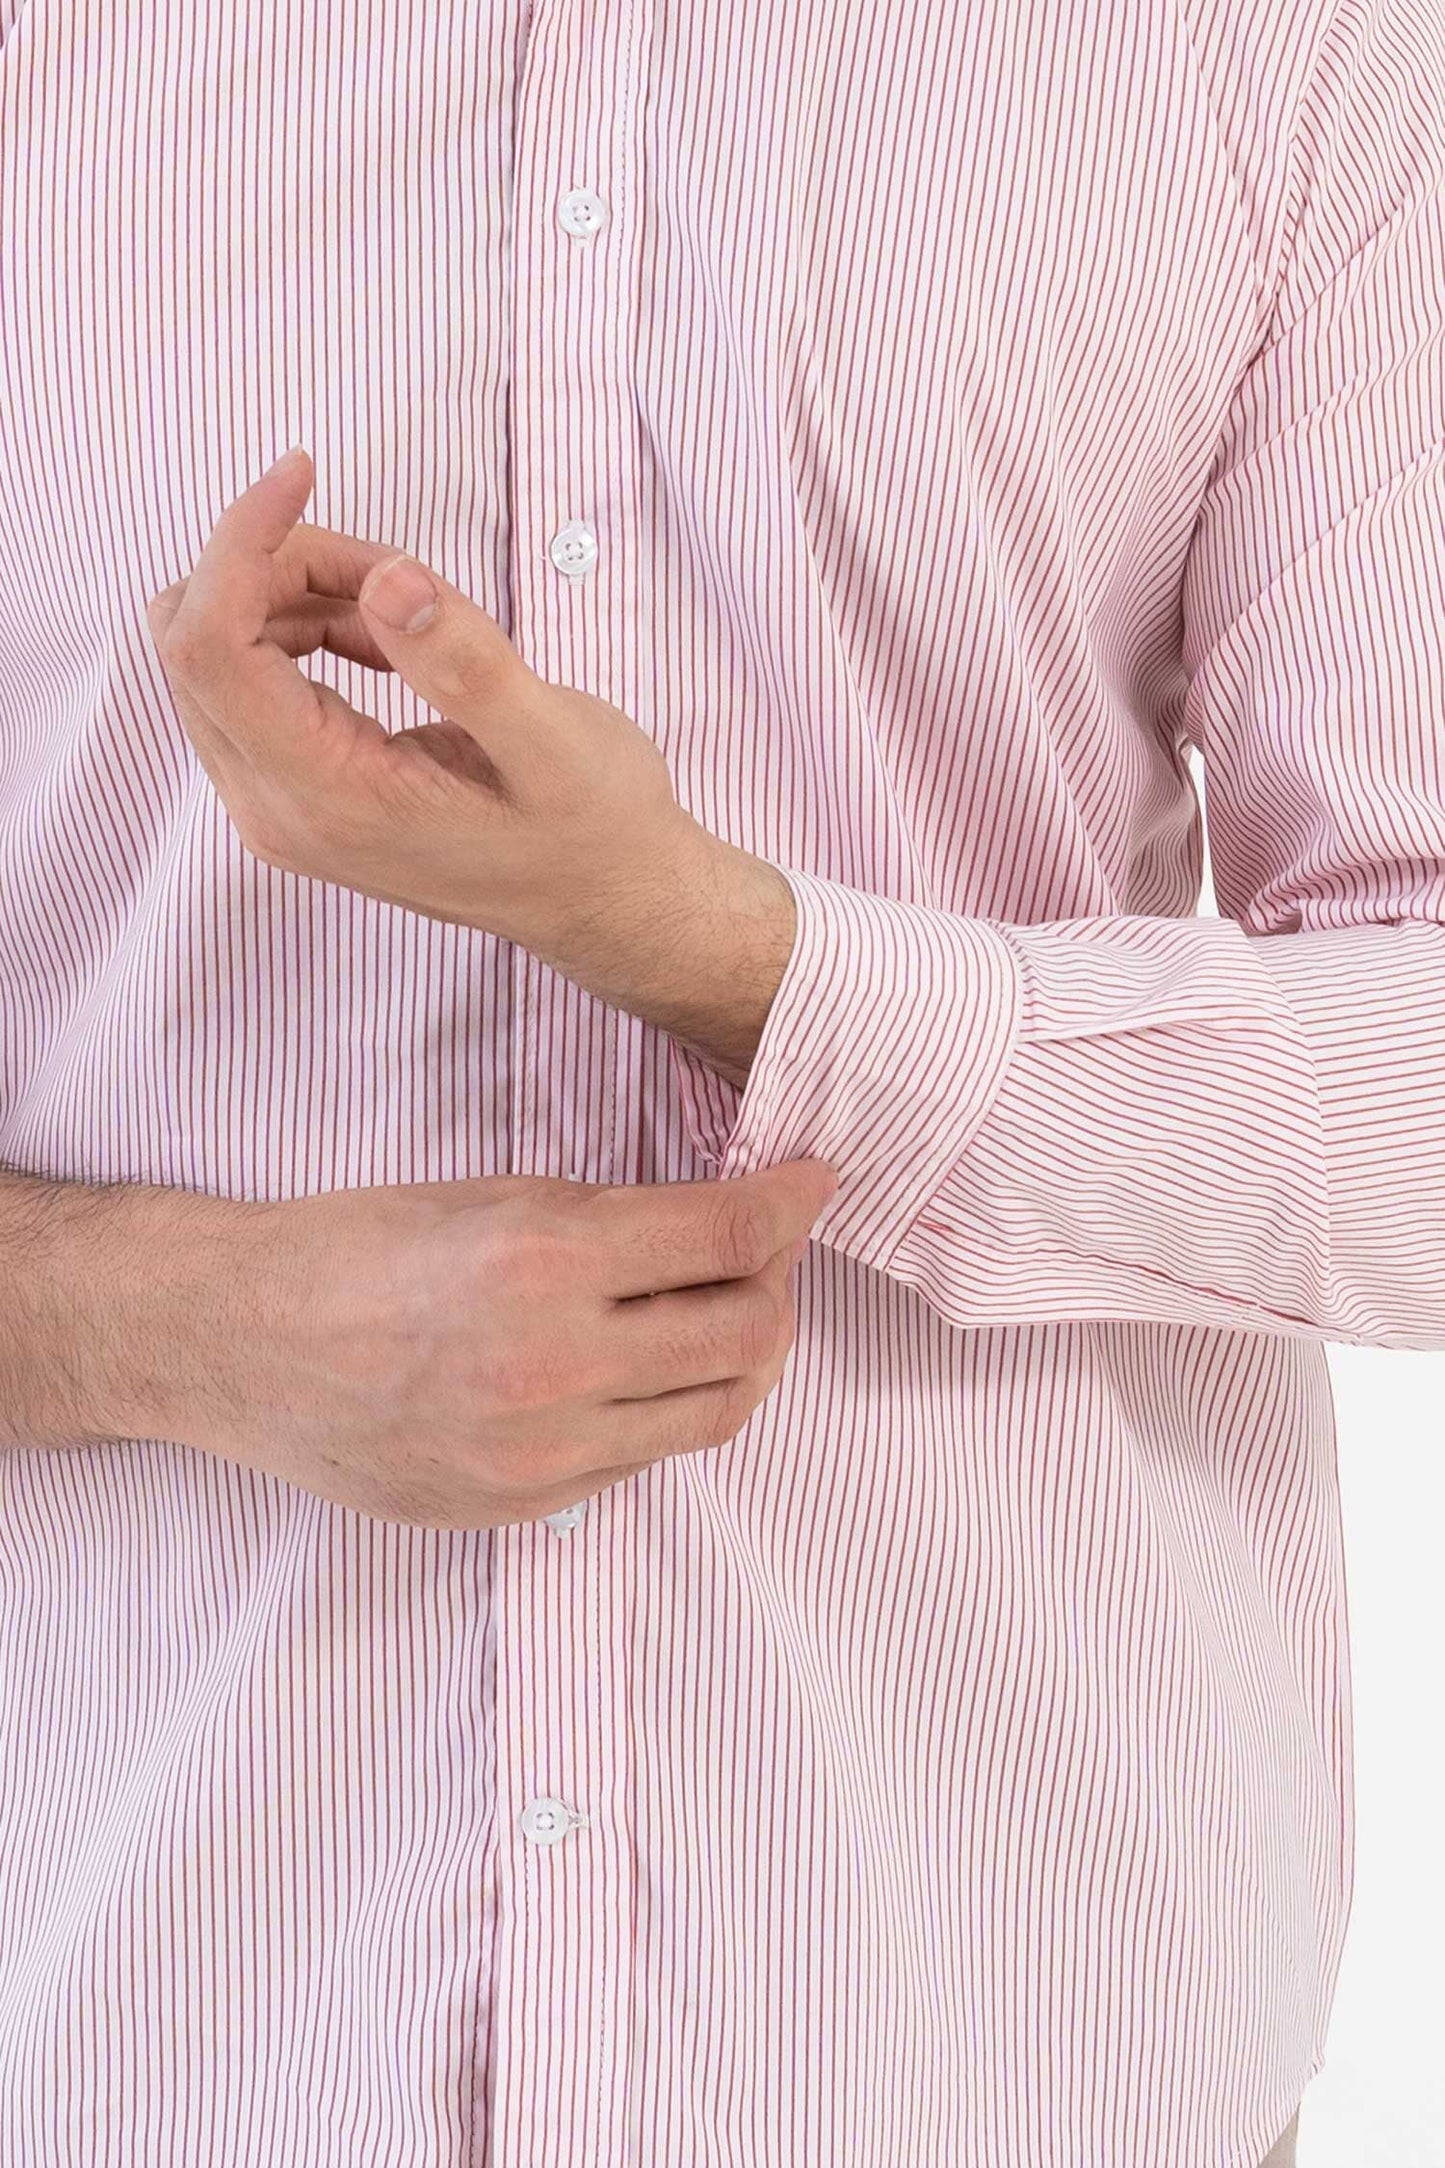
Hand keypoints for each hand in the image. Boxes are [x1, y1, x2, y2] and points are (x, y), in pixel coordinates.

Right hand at [96, 1158, 838, 1529]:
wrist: (243, 1347)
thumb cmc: (355, 1250)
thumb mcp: (492, 1198)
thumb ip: (614, 1219)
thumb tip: (723, 1225)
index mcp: (543, 1262)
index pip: (726, 1238)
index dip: (791, 1202)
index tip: (812, 1181)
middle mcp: (553, 1367)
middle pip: (748, 1334)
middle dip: (780, 1282)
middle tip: (773, 1251)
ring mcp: (541, 1452)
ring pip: (717, 1412)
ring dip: (748, 1356)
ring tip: (735, 1315)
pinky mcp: (525, 1504)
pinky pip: (647, 1458)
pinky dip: (675, 1408)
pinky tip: (657, 1370)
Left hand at [144, 447, 697, 969]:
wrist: (605, 902)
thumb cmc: (591, 829)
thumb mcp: (557, 744)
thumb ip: (468, 664)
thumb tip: (388, 580)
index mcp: (330, 801)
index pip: (211, 648)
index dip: (239, 541)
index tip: (303, 472)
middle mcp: (278, 811)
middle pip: (196, 639)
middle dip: (275, 566)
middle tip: (396, 567)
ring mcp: (277, 807)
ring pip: (215, 653)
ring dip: (296, 595)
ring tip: (413, 610)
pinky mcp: (294, 793)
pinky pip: (250, 681)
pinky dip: (305, 630)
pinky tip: (390, 643)